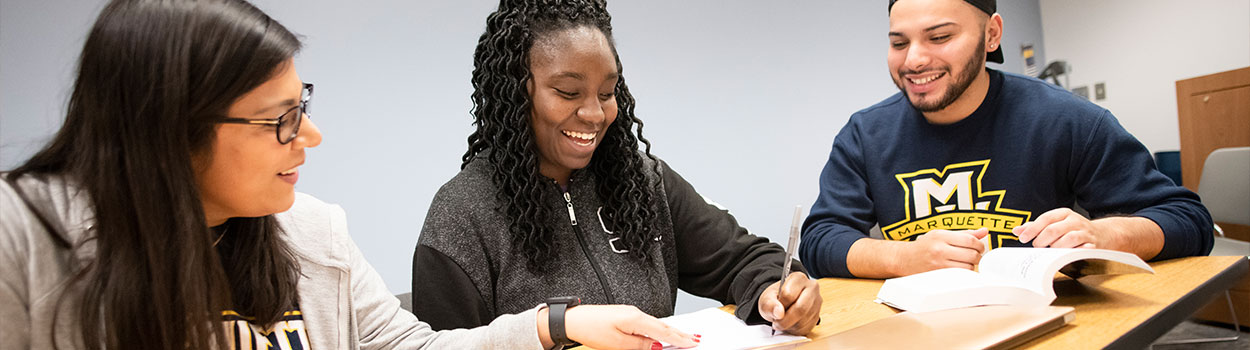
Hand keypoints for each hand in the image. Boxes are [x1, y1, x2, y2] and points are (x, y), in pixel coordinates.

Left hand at [541, 305, 698, 349]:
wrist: (574, 319)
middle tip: (696, 339)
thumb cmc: (592, 329)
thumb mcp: (618, 344)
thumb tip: (658, 347)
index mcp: (636, 319)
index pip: (663, 331)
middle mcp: (635, 313)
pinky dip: (658, 328)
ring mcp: (630, 313)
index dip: (680, 338)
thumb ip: (640, 345)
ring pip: (655, 324)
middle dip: (680, 333)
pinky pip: (647, 323)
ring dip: (670, 331)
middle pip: (662, 325)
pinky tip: (661, 332)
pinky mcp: (625, 315)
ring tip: (684, 336)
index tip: (693, 342)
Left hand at [758, 272, 821, 334]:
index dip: (779, 305)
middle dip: (786, 320)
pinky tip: (790, 324)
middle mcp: (811, 287)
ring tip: (783, 322)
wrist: (782, 303)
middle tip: (776, 323)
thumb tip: (779, 313)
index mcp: (798, 278)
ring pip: (804, 320)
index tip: (775, 307)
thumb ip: (769, 304)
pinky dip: (796, 330)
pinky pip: (808, 327)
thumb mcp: (766, 299)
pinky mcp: (817, 314)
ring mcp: (817, 301)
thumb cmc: (775, 298)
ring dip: (790, 326)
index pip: (788, 294)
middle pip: (801, 308)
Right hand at [897, 228, 988, 274]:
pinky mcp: (938, 276)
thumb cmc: (925, 246)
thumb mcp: (941, 234)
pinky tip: (959, 269)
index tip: (979, 247)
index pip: (970, 240)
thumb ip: (964, 233)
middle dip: (978, 256)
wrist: (904, 259)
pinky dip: (964, 273)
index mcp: (941, 236)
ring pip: (968, 267)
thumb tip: (984, 231)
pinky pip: (960, 276)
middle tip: (974, 255)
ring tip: (964, 262)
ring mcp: (938, 264)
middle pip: (972, 255)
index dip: (980, 245)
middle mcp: (939, 249)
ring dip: (971, 266)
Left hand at [1012, 208, 1099, 248]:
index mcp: (1064, 214)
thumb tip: (1016, 230)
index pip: (1045, 219)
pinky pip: (1081, 250)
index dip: (1032, 229)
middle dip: (1041, 240)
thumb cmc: (1073, 229)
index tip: (1022, 238)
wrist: (1103, 234)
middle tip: (1037, 247)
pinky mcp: (1093, 245)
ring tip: (1051, 251)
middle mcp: (1075, 221)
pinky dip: (1072, 253)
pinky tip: (1065, 256)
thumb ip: (1036, 227)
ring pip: (1067, 240)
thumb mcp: (1055, 224)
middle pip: (1053, 230)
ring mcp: (1085, 232)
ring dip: (1056, 248)